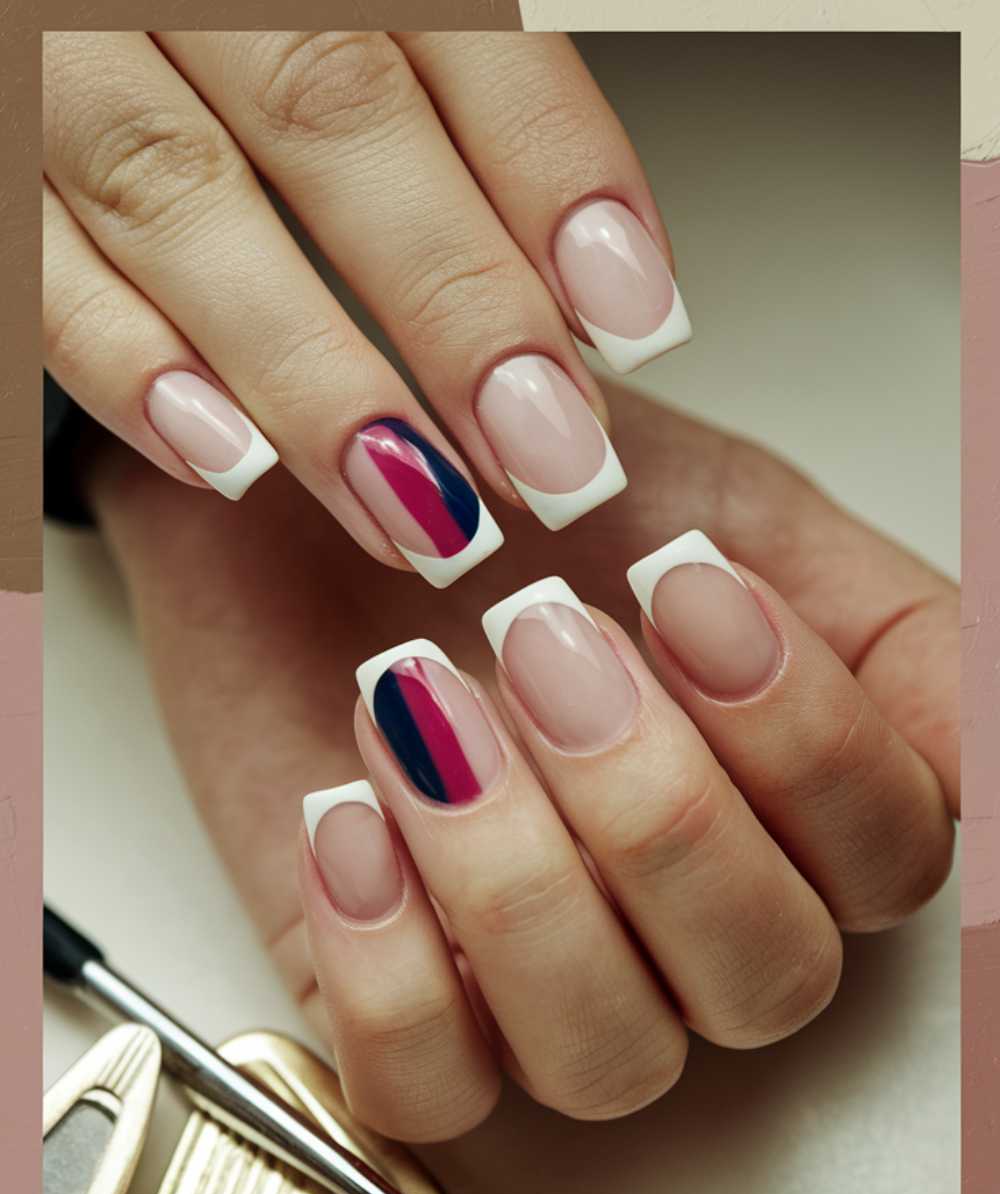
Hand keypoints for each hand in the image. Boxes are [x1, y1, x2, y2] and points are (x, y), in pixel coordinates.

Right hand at [44, 31, 686, 584]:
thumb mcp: (376, 21)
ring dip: (305, 370)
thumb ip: (471, 105)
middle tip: (548, 456)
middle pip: (330, 110)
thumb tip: (597, 286)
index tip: (632, 318)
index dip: (552, 173)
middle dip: (453, 300)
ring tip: (415, 506)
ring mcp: (58, 48)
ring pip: (175, 191)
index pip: (458, 22)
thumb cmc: (245, 31)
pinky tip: (225, 461)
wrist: (87, 16)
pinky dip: (126, 364)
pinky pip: (36, 260)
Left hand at [87, 381, 956, 1141]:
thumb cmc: (522, 507)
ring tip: (424, 710)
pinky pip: (425, 1087)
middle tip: (546, 644)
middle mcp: (686, 931)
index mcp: (792, 819)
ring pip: (607, 1058)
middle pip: (763, 980)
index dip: (806, 741)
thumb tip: (973, 744)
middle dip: (658, 811)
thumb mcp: (730, 509)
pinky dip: (389, 968)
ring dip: (519, 881)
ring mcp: (543, 986)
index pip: (886, 862)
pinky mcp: (398, 1010)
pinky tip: (349, 817)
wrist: (325, 487)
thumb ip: (884, 622)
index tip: (689, 589)